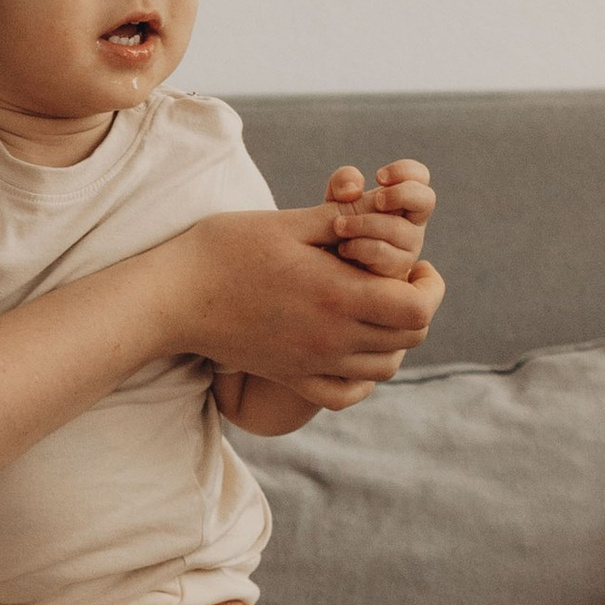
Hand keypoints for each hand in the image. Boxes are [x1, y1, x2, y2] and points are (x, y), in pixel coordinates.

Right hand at [167, 203, 444, 398]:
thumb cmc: (226, 248)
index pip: (418, 307)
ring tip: (377, 310)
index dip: (430, 285)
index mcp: (337, 294)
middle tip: (399, 281)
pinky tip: (353, 350)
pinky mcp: (292, 377)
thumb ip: (344, 221)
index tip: (417, 266)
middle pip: (410, 338)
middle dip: (417, 307)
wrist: (174, 296)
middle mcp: (332, 337)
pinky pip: (347, 393)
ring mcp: (312, 363)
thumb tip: (387, 211)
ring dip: (394, 339)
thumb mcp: (289, 222)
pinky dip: (363, 377)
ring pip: (385, 367)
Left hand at [319, 161, 435, 279]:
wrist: (329, 269)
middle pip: (427, 199)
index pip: (420, 177)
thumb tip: (354, 189)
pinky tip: (342, 249)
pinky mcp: (397, 271)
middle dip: (401, 194)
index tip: (377, 177)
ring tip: (338, 225)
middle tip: (376, 200)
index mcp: (403, 201)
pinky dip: (358, 247)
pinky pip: (383, 254)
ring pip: (399, 229)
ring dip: (364, 223)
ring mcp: (408, 249)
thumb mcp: (336, 199)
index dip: (405, 171)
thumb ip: (343, 182)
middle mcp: (412, 224)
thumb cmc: (338, 228)